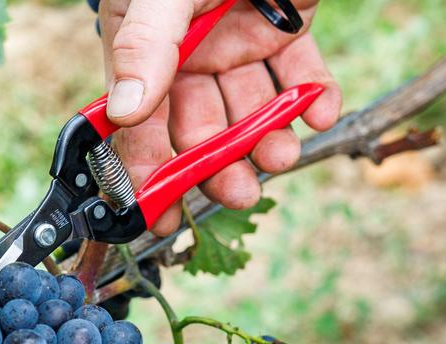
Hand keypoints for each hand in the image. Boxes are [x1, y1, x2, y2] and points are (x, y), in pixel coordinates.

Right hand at [97, 0, 341, 234]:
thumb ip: (145, 47)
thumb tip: (125, 112)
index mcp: (146, 49)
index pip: (139, 122)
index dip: (146, 170)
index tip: (159, 214)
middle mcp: (190, 54)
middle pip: (200, 126)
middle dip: (218, 163)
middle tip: (238, 190)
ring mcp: (239, 41)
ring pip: (251, 108)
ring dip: (267, 138)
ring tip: (282, 156)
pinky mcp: (287, 27)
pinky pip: (300, 74)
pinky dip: (313, 95)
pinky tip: (320, 109)